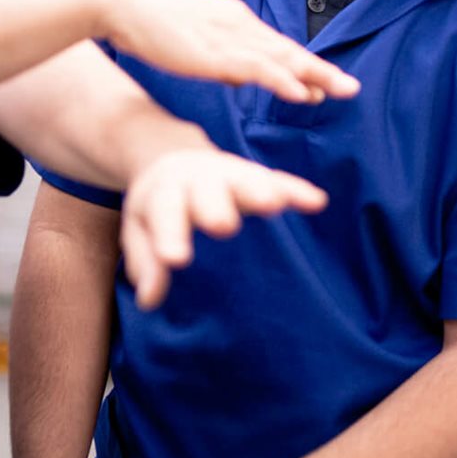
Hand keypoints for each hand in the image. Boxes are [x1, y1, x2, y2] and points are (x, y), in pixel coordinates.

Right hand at [99, 0, 359, 102]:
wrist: (120, 0)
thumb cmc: (148, 21)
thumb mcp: (192, 40)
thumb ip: (218, 56)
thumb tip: (237, 76)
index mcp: (233, 20)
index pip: (276, 47)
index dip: (303, 65)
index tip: (327, 81)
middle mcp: (238, 25)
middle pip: (288, 52)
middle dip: (321, 71)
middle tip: (351, 88)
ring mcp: (227, 37)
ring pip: (281, 59)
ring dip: (314, 75)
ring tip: (341, 91)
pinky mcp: (213, 51)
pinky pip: (256, 67)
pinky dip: (281, 79)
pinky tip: (300, 92)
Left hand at [123, 147, 327, 308]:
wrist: (173, 158)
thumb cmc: (157, 206)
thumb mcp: (140, 229)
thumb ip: (145, 261)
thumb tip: (149, 299)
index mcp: (164, 191)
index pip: (165, 213)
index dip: (170, 235)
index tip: (176, 260)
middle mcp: (197, 179)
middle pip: (206, 191)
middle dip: (215, 207)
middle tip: (222, 226)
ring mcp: (229, 175)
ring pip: (244, 180)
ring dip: (259, 191)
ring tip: (274, 205)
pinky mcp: (256, 177)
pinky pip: (278, 180)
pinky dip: (296, 190)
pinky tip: (316, 201)